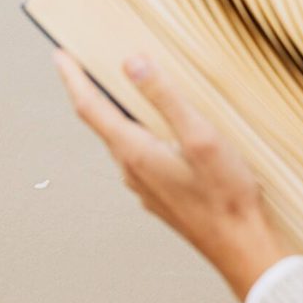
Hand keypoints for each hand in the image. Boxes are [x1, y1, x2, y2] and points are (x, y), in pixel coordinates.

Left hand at [53, 49, 298, 299]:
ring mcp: (144, 185)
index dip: (73, 78)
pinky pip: (138, 153)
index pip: (90, 108)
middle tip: (84, 63)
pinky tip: (155, 125)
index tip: (59, 55)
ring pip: (121, 138)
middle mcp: (131, 170)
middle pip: (101, 122)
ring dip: (114, 111)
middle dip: (90, 90)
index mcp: (135, 152)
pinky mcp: (160, 193)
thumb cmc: (226, 195)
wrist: (242, 247)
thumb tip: (132, 63)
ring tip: (117, 87)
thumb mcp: (200, 136)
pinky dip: (136, 129)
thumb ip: (166, 98)